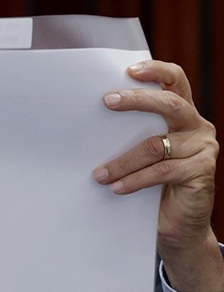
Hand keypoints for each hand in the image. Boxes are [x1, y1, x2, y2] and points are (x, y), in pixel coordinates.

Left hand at [92, 61, 222, 291]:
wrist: (175, 222)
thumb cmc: (151, 179)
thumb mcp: (141, 149)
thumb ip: (130, 130)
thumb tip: (89, 116)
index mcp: (182, 111)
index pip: (175, 80)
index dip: (156, 70)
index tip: (129, 70)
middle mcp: (196, 125)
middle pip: (169, 103)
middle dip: (137, 100)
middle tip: (107, 101)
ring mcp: (203, 148)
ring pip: (156, 146)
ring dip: (122, 160)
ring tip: (98, 174)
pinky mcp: (203, 171)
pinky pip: (161, 172)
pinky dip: (134, 180)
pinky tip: (115, 187)